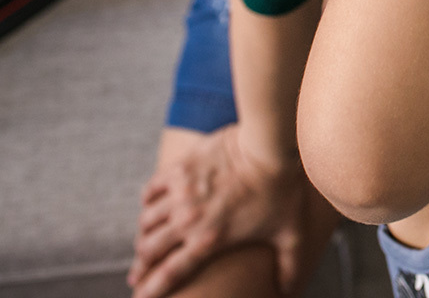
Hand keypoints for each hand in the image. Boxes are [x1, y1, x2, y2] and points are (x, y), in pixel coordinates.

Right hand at [128, 125, 314, 297]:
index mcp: (209, 240)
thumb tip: (289, 291)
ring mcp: (180, 193)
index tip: (138, 297)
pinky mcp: (179, 169)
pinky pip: (151, 188)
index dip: (151, 290)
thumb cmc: (281, 190)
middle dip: (141, 264)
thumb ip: (290, 265)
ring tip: (146, 238)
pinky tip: (150, 203)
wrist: (267, 146)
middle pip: (149, 249)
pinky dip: (148, 199)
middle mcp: (188, 220)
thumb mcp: (290, 232)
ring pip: (147, 220)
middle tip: (138, 272)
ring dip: (145, 232)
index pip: (170, 273)